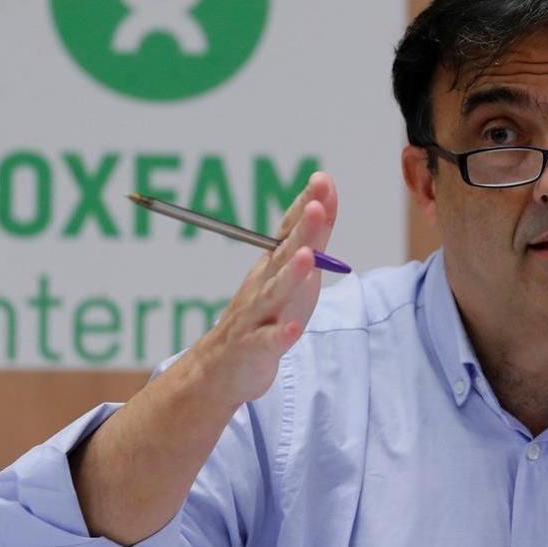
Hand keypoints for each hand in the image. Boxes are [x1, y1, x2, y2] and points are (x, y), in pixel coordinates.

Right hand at [189, 171, 337, 405]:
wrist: (222, 367)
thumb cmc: (266, 313)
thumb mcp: (292, 274)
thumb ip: (310, 239)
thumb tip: (325, 199)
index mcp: (274, 266)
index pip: (290, 230)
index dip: (306, 205)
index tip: (322, 179)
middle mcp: (264, 284)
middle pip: (285, 254)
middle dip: (303, 230)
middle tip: (316, 205)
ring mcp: (257, 316)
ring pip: (275, 293)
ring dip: (291, 274)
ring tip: (306, 256)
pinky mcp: (254, 349)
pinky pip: (268, 341)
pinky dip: (279, 335)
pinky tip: (292, 329)